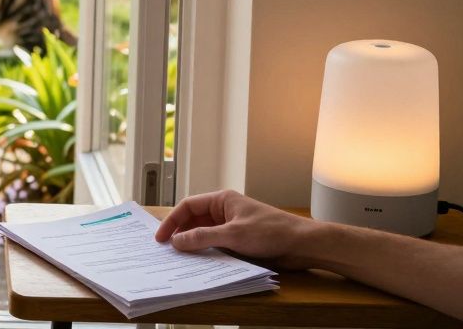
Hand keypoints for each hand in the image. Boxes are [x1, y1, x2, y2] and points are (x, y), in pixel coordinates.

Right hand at [153, 189, 324, 268]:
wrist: (302, 245)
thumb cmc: (270, 232)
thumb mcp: (232, 235)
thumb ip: (202, 238)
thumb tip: (176, 242)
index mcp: (222, 200)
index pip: (188, 206)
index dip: (172, 221)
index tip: (160, 238)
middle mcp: (225, 211)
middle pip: (194, 220)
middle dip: (180, 233)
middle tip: (167, 250)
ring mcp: (232, 226)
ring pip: (204, 234)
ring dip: (193, 244)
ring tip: (180, 258)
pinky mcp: (240, 241)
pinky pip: (216, 245)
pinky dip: (206, 252)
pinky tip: (200, 263)